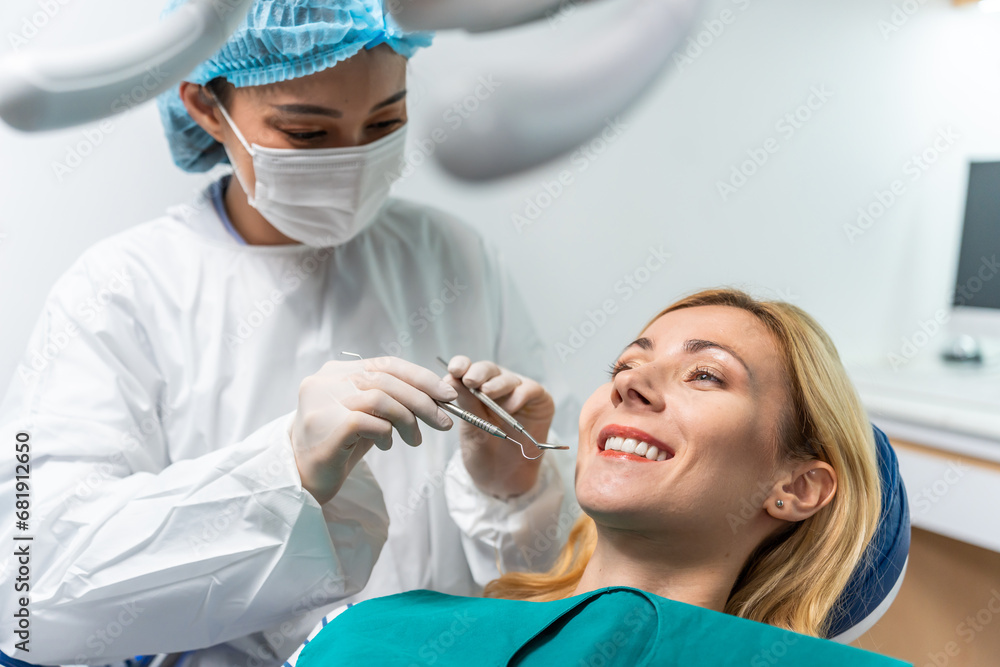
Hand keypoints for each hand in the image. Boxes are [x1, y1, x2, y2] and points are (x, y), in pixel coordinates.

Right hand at [291, 357, 457, 504]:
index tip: (445, 394)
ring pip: (383, 398)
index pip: (387, 364)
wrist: (303, 478)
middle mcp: (327, 380)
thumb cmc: (339, 445)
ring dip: (408, 420)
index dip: (420, 377)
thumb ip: (391, 399)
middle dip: (423, 401)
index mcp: (337, 371)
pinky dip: (387, 433)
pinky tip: (386, 445)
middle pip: (388, 380)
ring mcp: (324, 401)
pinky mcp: (329, 425)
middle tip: (443, 422)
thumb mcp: (367, 415)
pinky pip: (372, 422)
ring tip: (415, 441)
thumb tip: (436, 394)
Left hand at [443, 356, 554, 497]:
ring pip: (508, 378)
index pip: (468, 369)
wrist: (503, 477)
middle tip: (470, 381)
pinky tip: (509, 407)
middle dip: (478, 373)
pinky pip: (530, 390)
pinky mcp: (539, 400)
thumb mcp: (470, 426)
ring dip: (497, 384)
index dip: (462, 365)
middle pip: (489, 370)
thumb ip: (465, 402)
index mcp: (476, 389)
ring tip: (486, 393)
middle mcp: (498, 386)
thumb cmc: (484, 451)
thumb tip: (451, 378)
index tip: (453, 371)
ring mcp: (519, 392)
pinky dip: (519, 395)